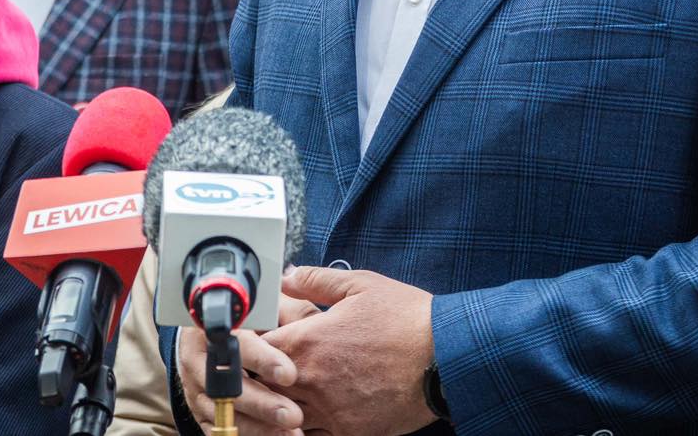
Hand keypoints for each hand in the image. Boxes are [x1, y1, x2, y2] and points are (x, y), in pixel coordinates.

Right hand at [172, 292, 319, 435]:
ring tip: (289, 434)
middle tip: (293, 415)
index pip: (237, 344)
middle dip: (262, 404)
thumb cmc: (248, 319)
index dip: (262, 360)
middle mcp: (199, 361)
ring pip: (223, 414)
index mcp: (215, 328)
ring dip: (258, 428)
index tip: (289, 375)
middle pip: (226, 386)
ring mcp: (197, 390)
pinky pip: (219, 431)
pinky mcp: (201, 413)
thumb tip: (316, 325)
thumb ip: (290, 314)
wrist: (211, 336)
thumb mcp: (267, 308)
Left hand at [262, 266, 437, 435]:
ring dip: (282, 405)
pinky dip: (306, 428)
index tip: (259, 340)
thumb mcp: (361, 285)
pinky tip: (314, 415)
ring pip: (283, 416)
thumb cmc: (407, 318)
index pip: (254, 349)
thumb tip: (287, 276)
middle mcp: (310, 381)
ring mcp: (328, 411)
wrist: (446, 356)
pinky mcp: (349, 431)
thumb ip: (316, 280)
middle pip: (261, 387)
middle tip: (271, 370)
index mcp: (307, 342)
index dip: (252, 344)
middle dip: (262, 378)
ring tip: (293, 394)